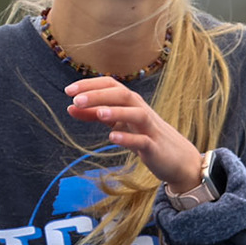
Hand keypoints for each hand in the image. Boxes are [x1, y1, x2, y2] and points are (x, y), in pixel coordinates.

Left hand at [63, 77, 201, 193]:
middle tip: (76, 100)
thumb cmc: (144, 136)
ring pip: (135, 113)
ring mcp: (149, 128)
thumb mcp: (118, 123)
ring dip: (116, 111)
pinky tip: (112, 138)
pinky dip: (128, 138)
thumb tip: (70, 107)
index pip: (111, 85)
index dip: (90, 85)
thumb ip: (94, 115)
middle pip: (122, 94)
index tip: (68, 90)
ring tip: (98, 113)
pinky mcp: (155, 147)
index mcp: (131, 103)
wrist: (177, 159)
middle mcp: (140, 110)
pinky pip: (142, 140)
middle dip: (99, 95)